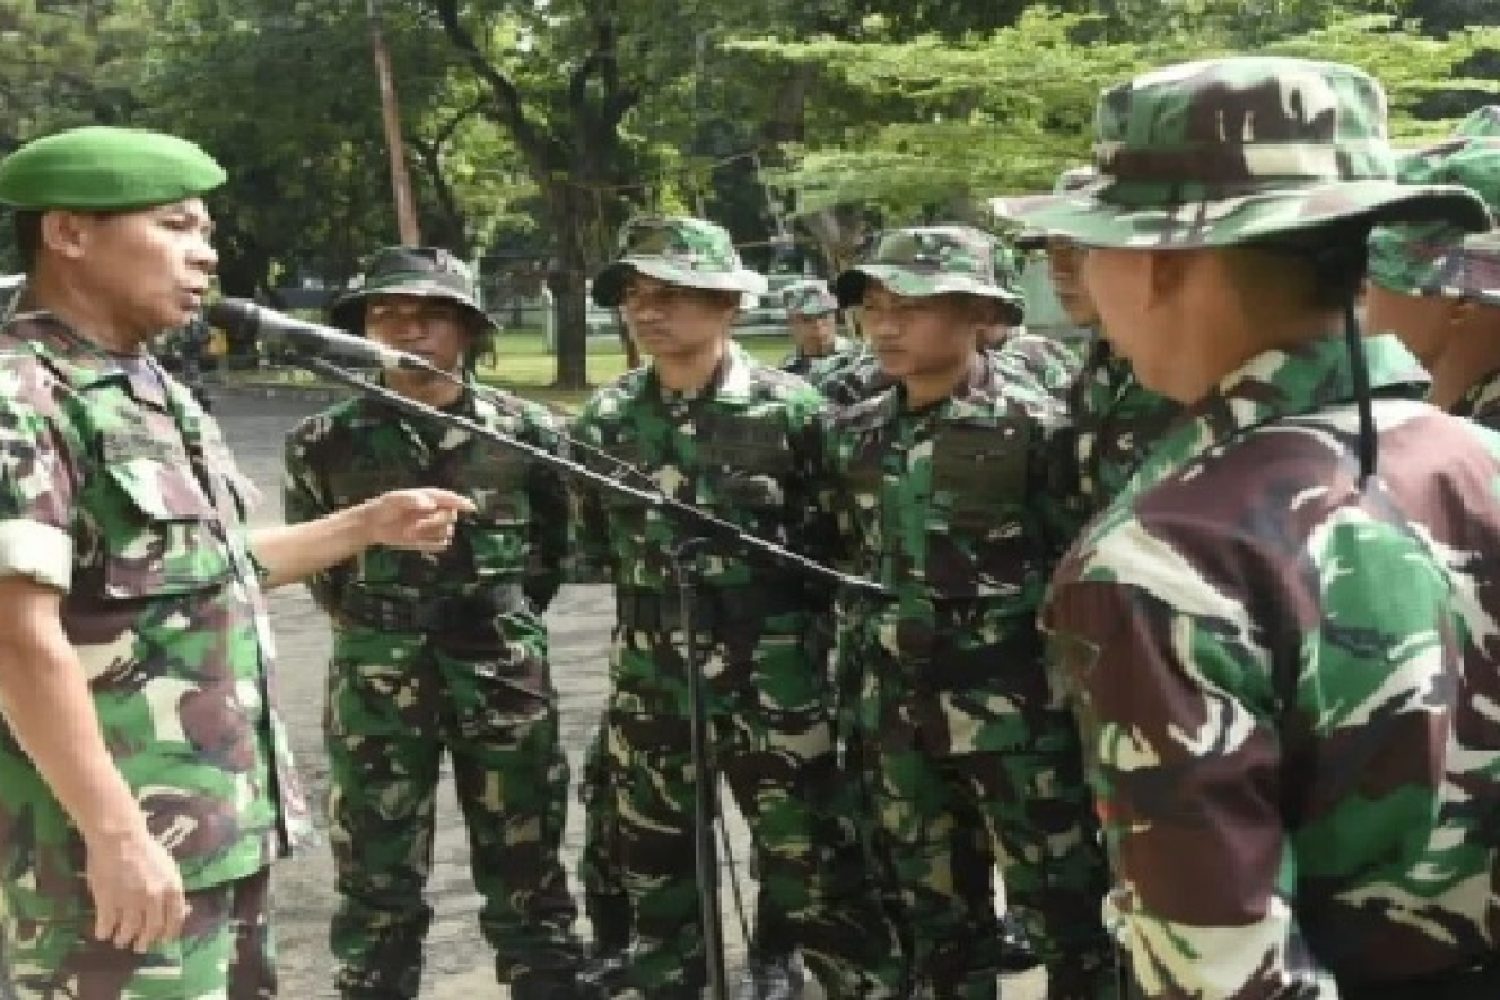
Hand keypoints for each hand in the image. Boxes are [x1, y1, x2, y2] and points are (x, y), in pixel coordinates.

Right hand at [84, 824, 186, 952]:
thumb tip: (182, 910)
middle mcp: (154, 899)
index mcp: (172, 889)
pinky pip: (106, 926)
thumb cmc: (145, 850)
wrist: (119, 838)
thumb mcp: (168, 868)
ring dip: (124, 939)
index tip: (163, 940)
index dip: (169, 933)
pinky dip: (104, 932)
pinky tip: (103, 932)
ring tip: (120, 940)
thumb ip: (172, 890)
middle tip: (139, 946)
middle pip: (152, 930)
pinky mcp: (107, 901)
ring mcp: (130, 902)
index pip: (175, 920)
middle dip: (145, 941)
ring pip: (128, 931)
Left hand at [363, 488, 475, 551]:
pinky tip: (417, 542)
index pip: (451, 499)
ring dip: (430, 534)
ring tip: (410, 532)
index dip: (461, 502)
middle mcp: (435, 511)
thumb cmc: (384, 507)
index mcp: (430, 497)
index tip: (471, 507)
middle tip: (416, 525)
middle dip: (436, 521)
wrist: (372, 525)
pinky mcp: (429, 541)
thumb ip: (412, 499)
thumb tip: (430, 504)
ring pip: (447, 532)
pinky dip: (431, 544)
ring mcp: (433, 527)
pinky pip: (441, 545)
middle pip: (450, 517)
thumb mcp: (394, 499)